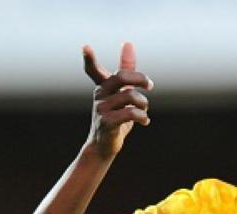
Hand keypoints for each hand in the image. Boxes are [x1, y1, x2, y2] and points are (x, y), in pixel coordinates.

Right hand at [82, 41, 153, 156]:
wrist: (104, 146)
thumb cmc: (116, 117)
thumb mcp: (122, 92)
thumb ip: (126, 70)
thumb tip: (128, 44)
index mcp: (102, 86)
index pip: (93, 70)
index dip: (89, 59)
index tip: (85, 47)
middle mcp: (99, 95)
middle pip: (121, 77)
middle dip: (140, 78)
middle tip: (150, 85)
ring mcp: (101, 109)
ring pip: (130, 96)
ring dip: (144, 104)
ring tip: (144, 111)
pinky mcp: (107, 123)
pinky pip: (131, 113)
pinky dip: (142, 117)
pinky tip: (145, 121)